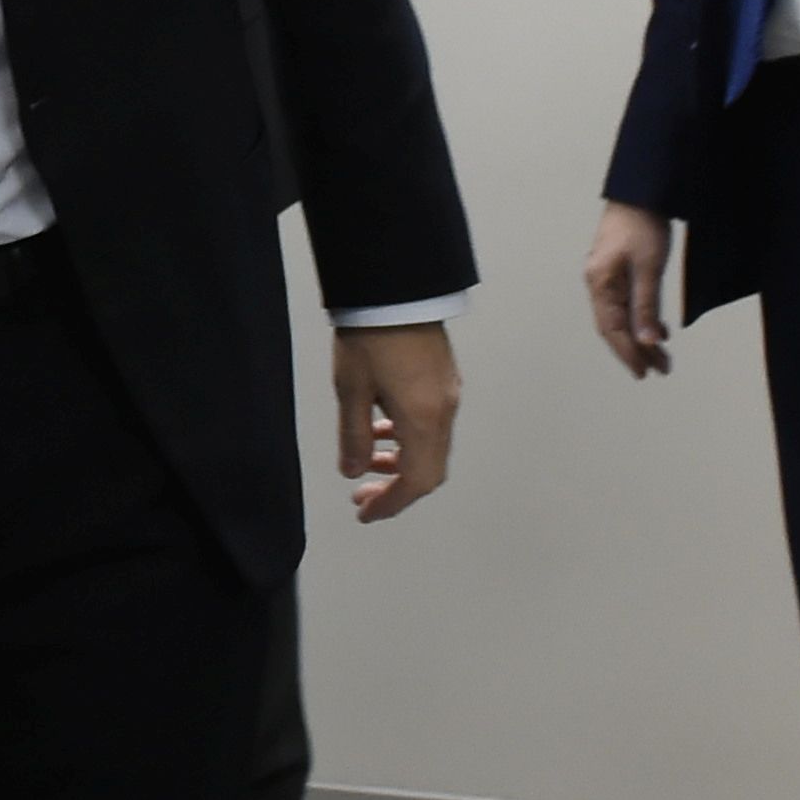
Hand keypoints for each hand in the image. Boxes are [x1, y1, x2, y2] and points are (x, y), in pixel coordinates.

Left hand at [329, 321, 459, 522]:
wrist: (395, 288)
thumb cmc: (370, 335)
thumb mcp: (351, 390)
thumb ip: (354, 436)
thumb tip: (354, 471)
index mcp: (424, 420)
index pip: (416, 481)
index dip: (391, 504)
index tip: (365, 512)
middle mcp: (444, 411)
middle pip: (429, 469)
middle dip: (396, 488)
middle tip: (362, 495)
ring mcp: (449, 393)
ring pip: (432, 446)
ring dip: (402, 461)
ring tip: (368, 461)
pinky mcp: (444, 378)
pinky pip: (432, 423)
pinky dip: (409, 437)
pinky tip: (382, 426)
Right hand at [583, 201, 674, 380]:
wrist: (641, 192)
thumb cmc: (642, 225)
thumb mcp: (649, 268)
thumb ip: (647, 306)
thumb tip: (647, 340)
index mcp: (600, 283)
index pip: (613, 329)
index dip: (628, 353)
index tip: (644, 372)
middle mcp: (598, 283)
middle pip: (615, 327)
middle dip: (636, 350)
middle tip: (659, 369)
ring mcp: (606, 277)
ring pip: (621, 317)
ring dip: (640, 337)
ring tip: (662, 356)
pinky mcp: (617, 270)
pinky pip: (626, 304)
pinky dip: (641, 319)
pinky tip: (657, 327)